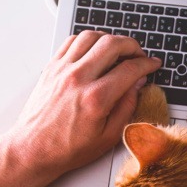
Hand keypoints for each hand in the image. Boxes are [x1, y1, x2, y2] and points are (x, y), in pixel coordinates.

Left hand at [6, 31, 161, 179]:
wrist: (34, 149)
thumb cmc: (68, 148)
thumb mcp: (109, 136)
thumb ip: (127, 107)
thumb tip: (137, 85)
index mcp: (96, 98)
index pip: (129, 69)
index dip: (147, 64)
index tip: (153, 64)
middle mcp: (79, 79)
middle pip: (112, 44)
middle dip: (132, 45)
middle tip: (139, 54)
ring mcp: (62, 70)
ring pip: (91, 36)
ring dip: (109, 39)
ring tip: (118, 50)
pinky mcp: (51, 68)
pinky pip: (72, 41)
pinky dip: (88, 40)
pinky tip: (95, 50)